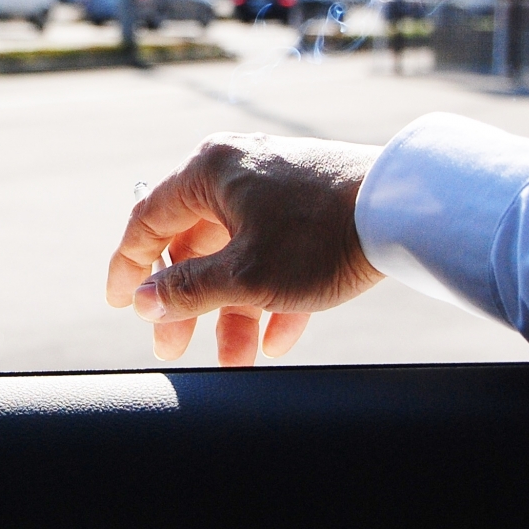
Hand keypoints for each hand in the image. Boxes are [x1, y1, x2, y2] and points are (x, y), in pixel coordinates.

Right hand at [106, 133, 384, 365]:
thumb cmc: (320, 236)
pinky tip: (280, 339)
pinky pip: (276, 251)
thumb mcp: (246, 275)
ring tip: (237, 359)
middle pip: (195, 244)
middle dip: (188, 305)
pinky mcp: (310, 203)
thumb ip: (188, 291)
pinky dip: (271, 293)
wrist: (407, 210)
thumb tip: (144, 301)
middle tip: (174, 348)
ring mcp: (276, 185)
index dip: (128, 266)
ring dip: (233, 310)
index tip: (120, 304)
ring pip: (238, 254)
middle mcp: (237, 170)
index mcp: (209, 171)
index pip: (148, 219)